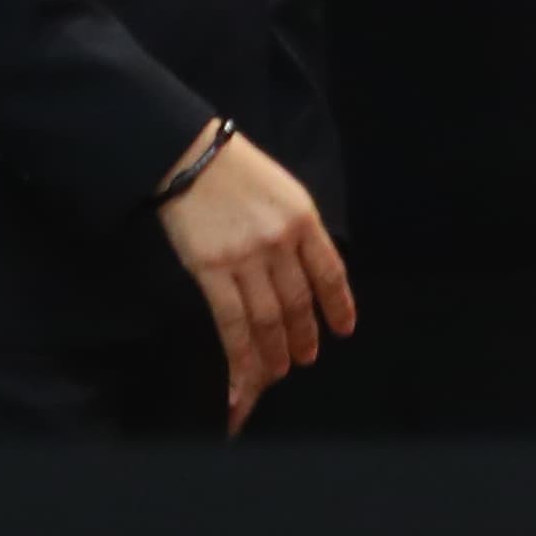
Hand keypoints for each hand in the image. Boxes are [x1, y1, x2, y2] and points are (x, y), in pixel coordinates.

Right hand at [155, 132, 356, 431]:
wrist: (190, 157)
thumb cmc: (238, 171)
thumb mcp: (285, 192)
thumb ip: (299, 230)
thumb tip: (308, 271)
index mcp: (303, 220)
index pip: (330, 272)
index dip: (339, 305)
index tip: (344, 329)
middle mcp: (280, 243)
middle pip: (298, 302)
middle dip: (304, 335)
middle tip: (306, 358)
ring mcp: (245, 259)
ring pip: (267, 319)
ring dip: (275, 351)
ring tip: (280, 370)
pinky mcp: (211, 271)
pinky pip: (231, 323)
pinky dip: (240, 356)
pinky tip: (247, 378)